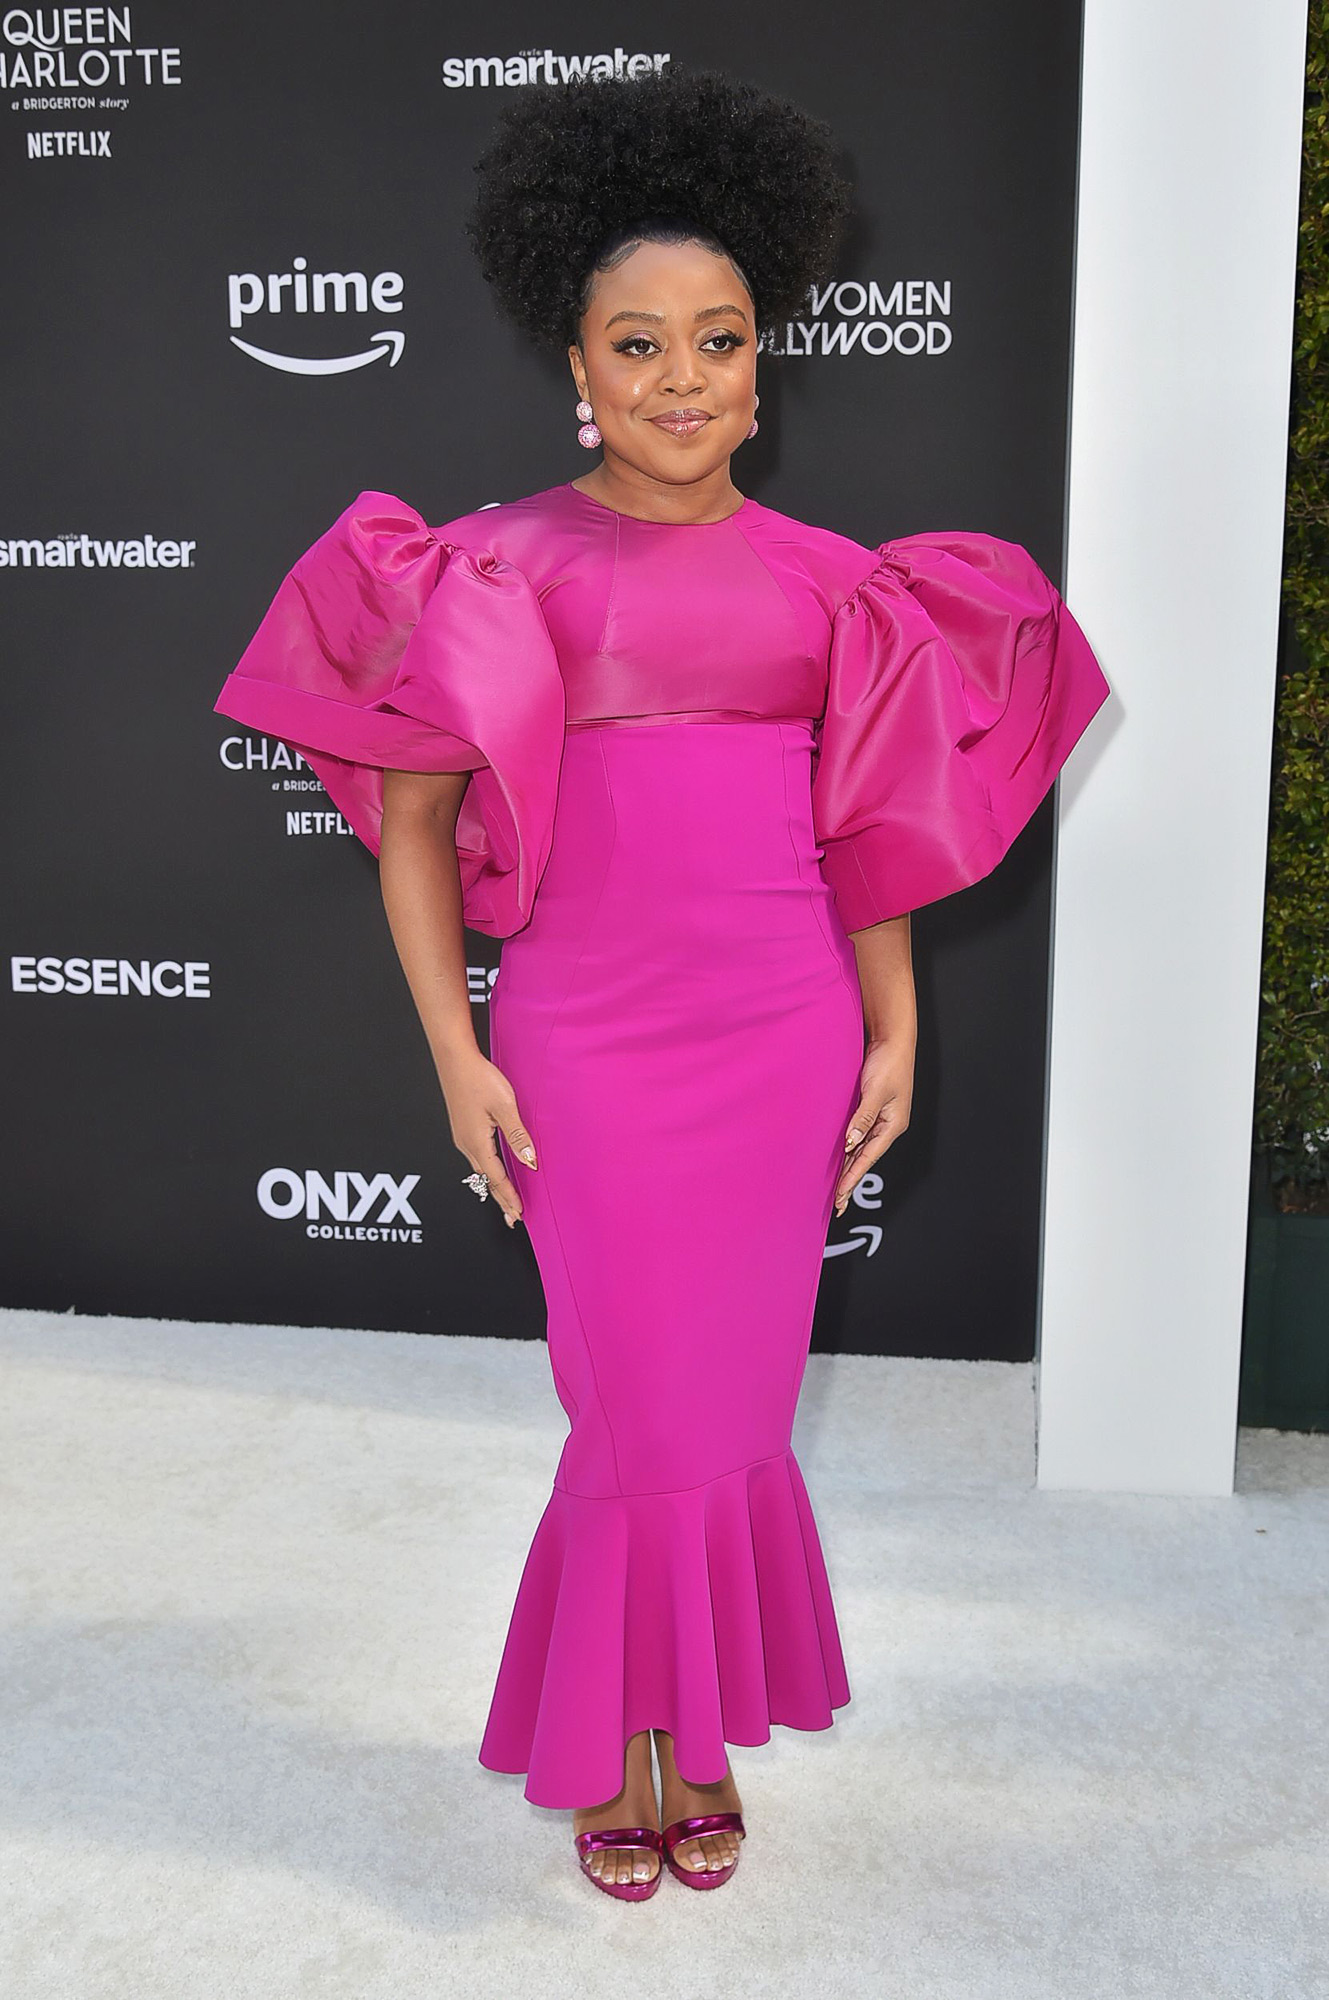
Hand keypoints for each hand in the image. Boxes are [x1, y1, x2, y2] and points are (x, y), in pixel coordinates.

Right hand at [438, 1047, 537, 1228]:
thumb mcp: (504, 1106)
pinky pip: (476, 1156)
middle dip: (500, 1199)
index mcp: (476, 1142)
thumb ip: (517, 1135)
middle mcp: (466, 1143)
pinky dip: (487, 1170)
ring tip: (505, 1199)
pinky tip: (492, 1170)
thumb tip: (528, 1160)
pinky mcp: (462, 1127)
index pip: (496, 1179)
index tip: (519, 1213)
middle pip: (486, 1179)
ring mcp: (462, 1136)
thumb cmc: (478, 1078)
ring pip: (480, 1169)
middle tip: (512, 1218)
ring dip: (493, 1186)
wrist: (455, 1059)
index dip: (509, 1197)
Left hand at [834, 1034, 913, 1216]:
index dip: (852, 1177)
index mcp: (893, 1125)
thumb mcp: (875, 1090)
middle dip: (851, 1180)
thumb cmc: (889, 1062)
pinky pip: (858, 1133)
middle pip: (865, 1158)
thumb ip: (863, 1117)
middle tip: (837, 1204)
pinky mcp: (871, 1108)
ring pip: (860, 1148)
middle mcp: (887, 1125)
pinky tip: (840, 1156)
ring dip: (848, 1166)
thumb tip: (850, 1142)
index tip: (840, 1196)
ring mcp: (880, 1117)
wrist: (893, 1039)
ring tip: (836, 1187)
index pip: (868, 1158)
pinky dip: (848, 1147)